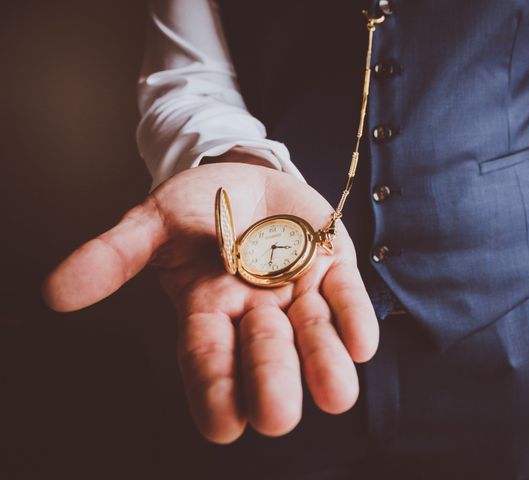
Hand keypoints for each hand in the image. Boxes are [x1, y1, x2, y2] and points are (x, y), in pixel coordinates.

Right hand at [42, 154, 378, 443]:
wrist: (245, 176)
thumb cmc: (199, 205)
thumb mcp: (155, 222)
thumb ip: (115, 255)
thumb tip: (54, 294)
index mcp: (208, 307)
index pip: (207, 356)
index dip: (212, 388)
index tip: (223, 427)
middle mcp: (256, 310)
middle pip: (264, 351)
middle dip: (272, 379)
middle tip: (277, 416)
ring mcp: (297, 291)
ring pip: (312, 333)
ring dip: (324, 363)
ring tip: (337, 395)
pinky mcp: (332, 267)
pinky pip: (346, 296)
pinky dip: (353, 317)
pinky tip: (361, 344)